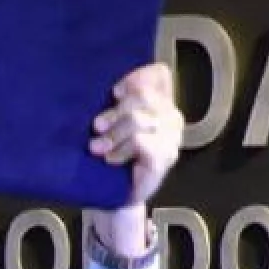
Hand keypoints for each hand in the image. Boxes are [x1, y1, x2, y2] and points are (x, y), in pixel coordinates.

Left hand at [90, 62, 184, 209]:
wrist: (117, 194)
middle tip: (97, 128)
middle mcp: (171, 116)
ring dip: (113, 134)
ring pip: (138, 120)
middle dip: (115, 112)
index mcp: (161, 103)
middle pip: (143, 96)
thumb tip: (111, 89)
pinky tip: (112, 159)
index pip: (159, 74)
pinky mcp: (165, 157)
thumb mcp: (112, 123)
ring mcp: (172, 137)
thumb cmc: (112, 154)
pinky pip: (140, 141)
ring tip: (97, 148)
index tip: (113, 94)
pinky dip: (120, 150)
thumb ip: (117, 103)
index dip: (136, 78)